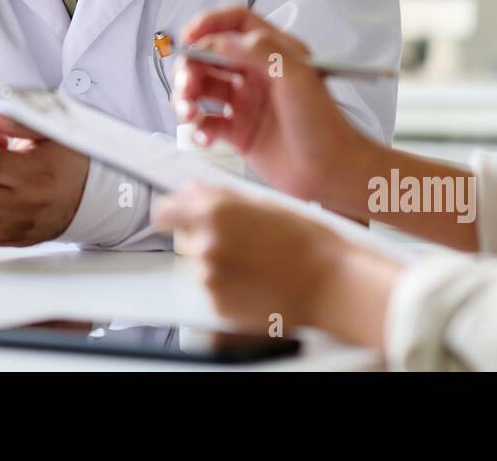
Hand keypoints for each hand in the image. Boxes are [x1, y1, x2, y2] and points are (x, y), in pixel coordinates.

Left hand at [153, 183, 400, 346]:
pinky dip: (228, 286)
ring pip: (200, 266)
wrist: (331, 284)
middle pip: (184, 239)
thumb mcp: (264, 202)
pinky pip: (212, 291)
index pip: (165, 212)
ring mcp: (210, 278)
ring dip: (218, 262)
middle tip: (239, 240)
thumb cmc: (306, 241)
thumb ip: (220, 195)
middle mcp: (206, 245)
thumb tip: (191, 191)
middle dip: (202, 236)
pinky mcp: (218, 305)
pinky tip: (257, 280)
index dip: (174, 212)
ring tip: (256, 262)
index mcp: (214, 213)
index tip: (181, 216)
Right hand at [173, 6, 380, 215]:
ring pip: (203, 89)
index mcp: (273, 53)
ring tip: (190, 113)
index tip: (189, 35)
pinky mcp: (238, 132)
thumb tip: (218, 41)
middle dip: (191, 67)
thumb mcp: (298, 76)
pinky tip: (204, 136)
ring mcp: (246, 104)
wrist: (331, 173)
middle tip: (188, 85)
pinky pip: (207, 123)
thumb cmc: (325, 125)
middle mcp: (257, 75)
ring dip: (188, 98)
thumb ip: (259, 50)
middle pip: (210, 57)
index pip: (236, 23)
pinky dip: (198, 128)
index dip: (210, 23)